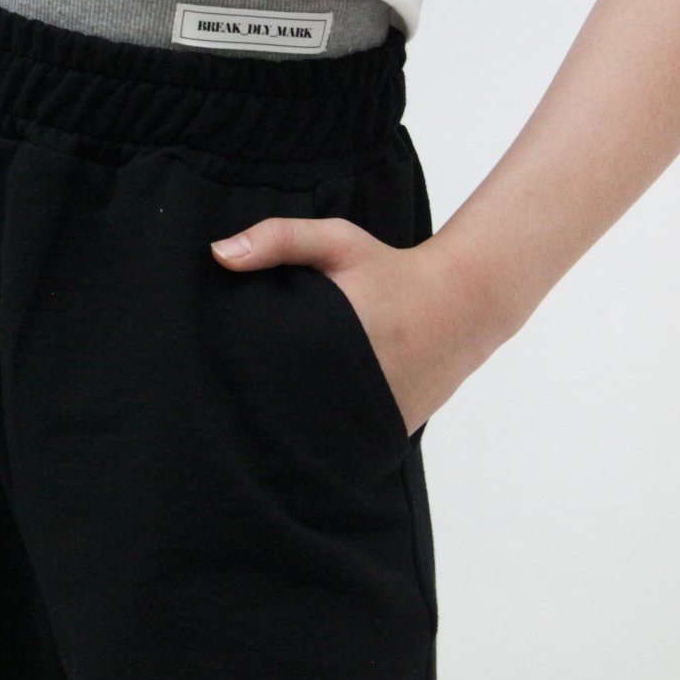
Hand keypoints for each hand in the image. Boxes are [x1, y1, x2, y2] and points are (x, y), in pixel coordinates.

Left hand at [210, 218, 512, 433]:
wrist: (461, 303)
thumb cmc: (390, 269)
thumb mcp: (337, 241)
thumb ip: (279, 239)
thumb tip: (217, 254)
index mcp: (332, 340)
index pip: (265, 373)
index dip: (239, 374)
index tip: (219, 369)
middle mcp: (356, 386)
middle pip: (284, 407)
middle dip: (258, 402)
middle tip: (231, 397)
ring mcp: (376, 415)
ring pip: (315, 433)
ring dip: (290, 425)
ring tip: (262, 415)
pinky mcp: (392, 430)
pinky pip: (346, 440)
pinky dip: (326, 434)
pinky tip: (305, 421)